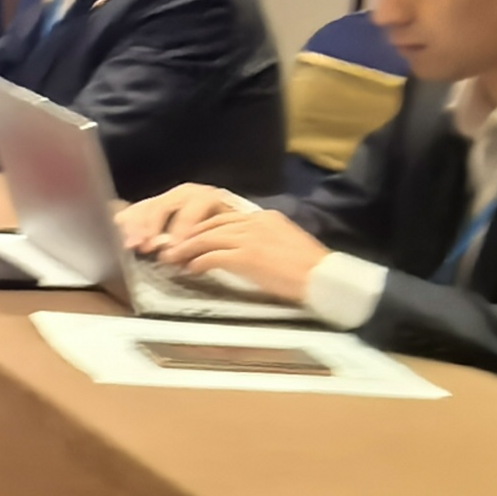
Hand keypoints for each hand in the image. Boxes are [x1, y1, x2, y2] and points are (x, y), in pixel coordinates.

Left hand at [131, 188, 327, 299]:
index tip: (190, 237)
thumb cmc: (309, 268)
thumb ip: (262, 239)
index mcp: (265, 218)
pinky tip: (190, 269)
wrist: (324, 277)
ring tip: (172, 258)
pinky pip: (212, 256)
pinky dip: (197, 262)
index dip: (203, 228)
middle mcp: (254, 223)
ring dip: (186, 249)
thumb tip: (244, 249)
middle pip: (210, 225)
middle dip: (188, 236)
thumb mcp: (285, 242)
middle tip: (171, 246)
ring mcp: (249, 238)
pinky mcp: (246, 256)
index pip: (224, 218)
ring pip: (206, 238)